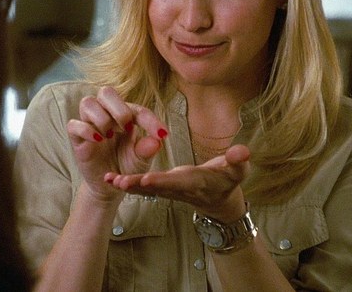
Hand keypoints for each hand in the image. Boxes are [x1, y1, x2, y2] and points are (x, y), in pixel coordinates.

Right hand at [66, 86, 167, 202]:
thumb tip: (156, 141)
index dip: (150, 120)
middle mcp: (106, 115)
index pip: (136, 109)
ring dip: (102, 117)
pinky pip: (74, 125)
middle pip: (106, 92)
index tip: (162, 135)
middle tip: (127, 127)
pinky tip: (98, 140)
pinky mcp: (77, 138)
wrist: (108, 188)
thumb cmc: (126, 167)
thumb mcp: (140, 161)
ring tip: (110, 135)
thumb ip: (147, 150)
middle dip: (118, 108)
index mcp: (125, 117)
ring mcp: (90, 125)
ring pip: (88, 103)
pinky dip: (86, 130)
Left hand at [105, 144, 250, 220]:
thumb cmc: (229, 180)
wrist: (220, 199)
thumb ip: (238, 161)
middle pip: (156, 188)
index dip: (162, 182)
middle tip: (119, 182)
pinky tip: (108, 179)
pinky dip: (126, 183)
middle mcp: (179, 188)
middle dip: (137, 185)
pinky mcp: (162, 188)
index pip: (178, 182)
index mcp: (196, 182)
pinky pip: (141, 187)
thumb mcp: (238, 171)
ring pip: (145, 189)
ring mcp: (169, 190)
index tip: (146, 179)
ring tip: (108, 180)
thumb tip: (242, 151)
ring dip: (127, 185)